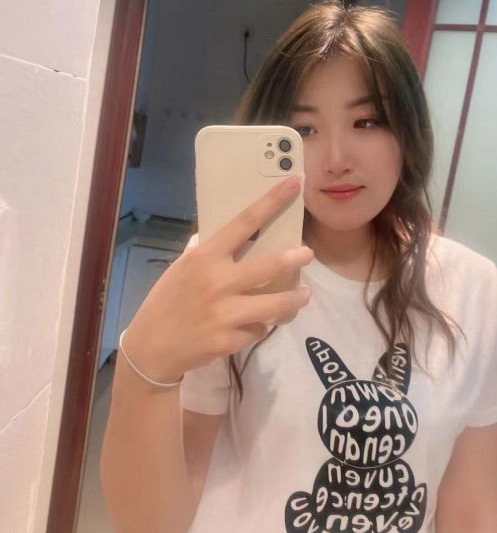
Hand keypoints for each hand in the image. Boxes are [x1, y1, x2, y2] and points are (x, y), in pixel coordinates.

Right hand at [122, 175, 312, 382]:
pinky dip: (257, 327)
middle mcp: (217, 282)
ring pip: (275, 304)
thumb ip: (208, 253)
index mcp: (205, 257)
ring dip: (295, 298)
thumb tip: (234, 233)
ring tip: (304, 294)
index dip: (272, 202)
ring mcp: (225, 313)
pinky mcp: (229, 341)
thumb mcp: (182, 268)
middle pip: (269, 266)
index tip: (294, 184)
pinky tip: (249, 326)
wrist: (151, 348)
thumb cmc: (167, 301)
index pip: (244, 222)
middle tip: (308, 254)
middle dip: (295, 258)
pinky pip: (257, 329)